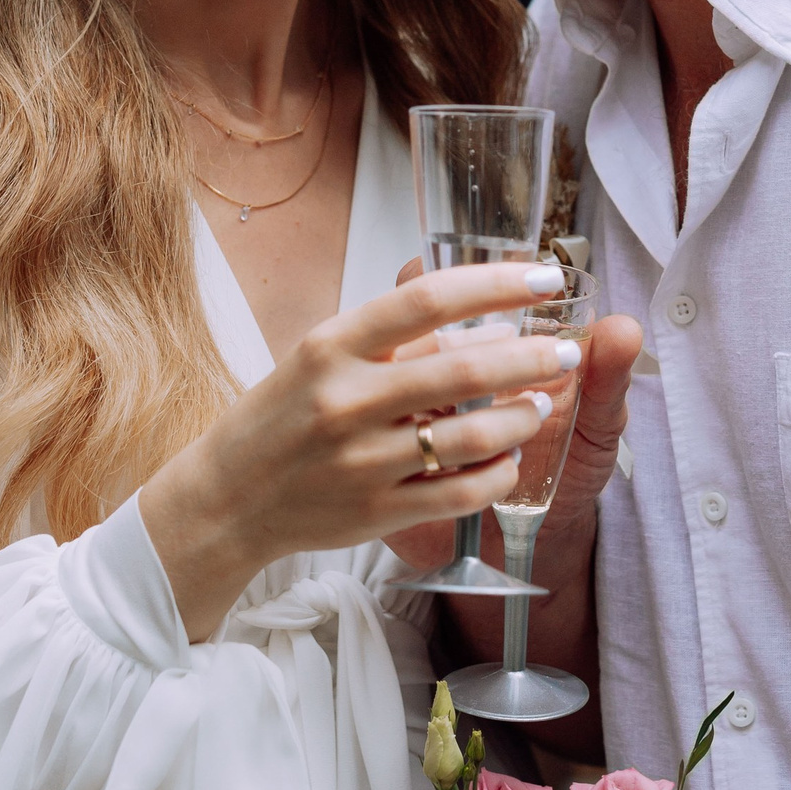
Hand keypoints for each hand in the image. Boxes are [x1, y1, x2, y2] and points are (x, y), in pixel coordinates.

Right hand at [139, 263, 577, 636]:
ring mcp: (361, 461)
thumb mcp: (320, 356)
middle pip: (465, 369)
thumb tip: (478, 307)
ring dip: (522, 416)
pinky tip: (509, 457)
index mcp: (331, 345)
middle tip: (565, 349)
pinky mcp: (375, 512)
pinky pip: (461, 493)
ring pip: (472, 435)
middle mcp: (346, 400)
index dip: (496, 284)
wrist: (226, 499)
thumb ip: (390, 334)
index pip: (427, 299)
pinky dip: (498, 472)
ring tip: (540, 404)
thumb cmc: (281, 416)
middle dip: (533, 355)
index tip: (544, 277)